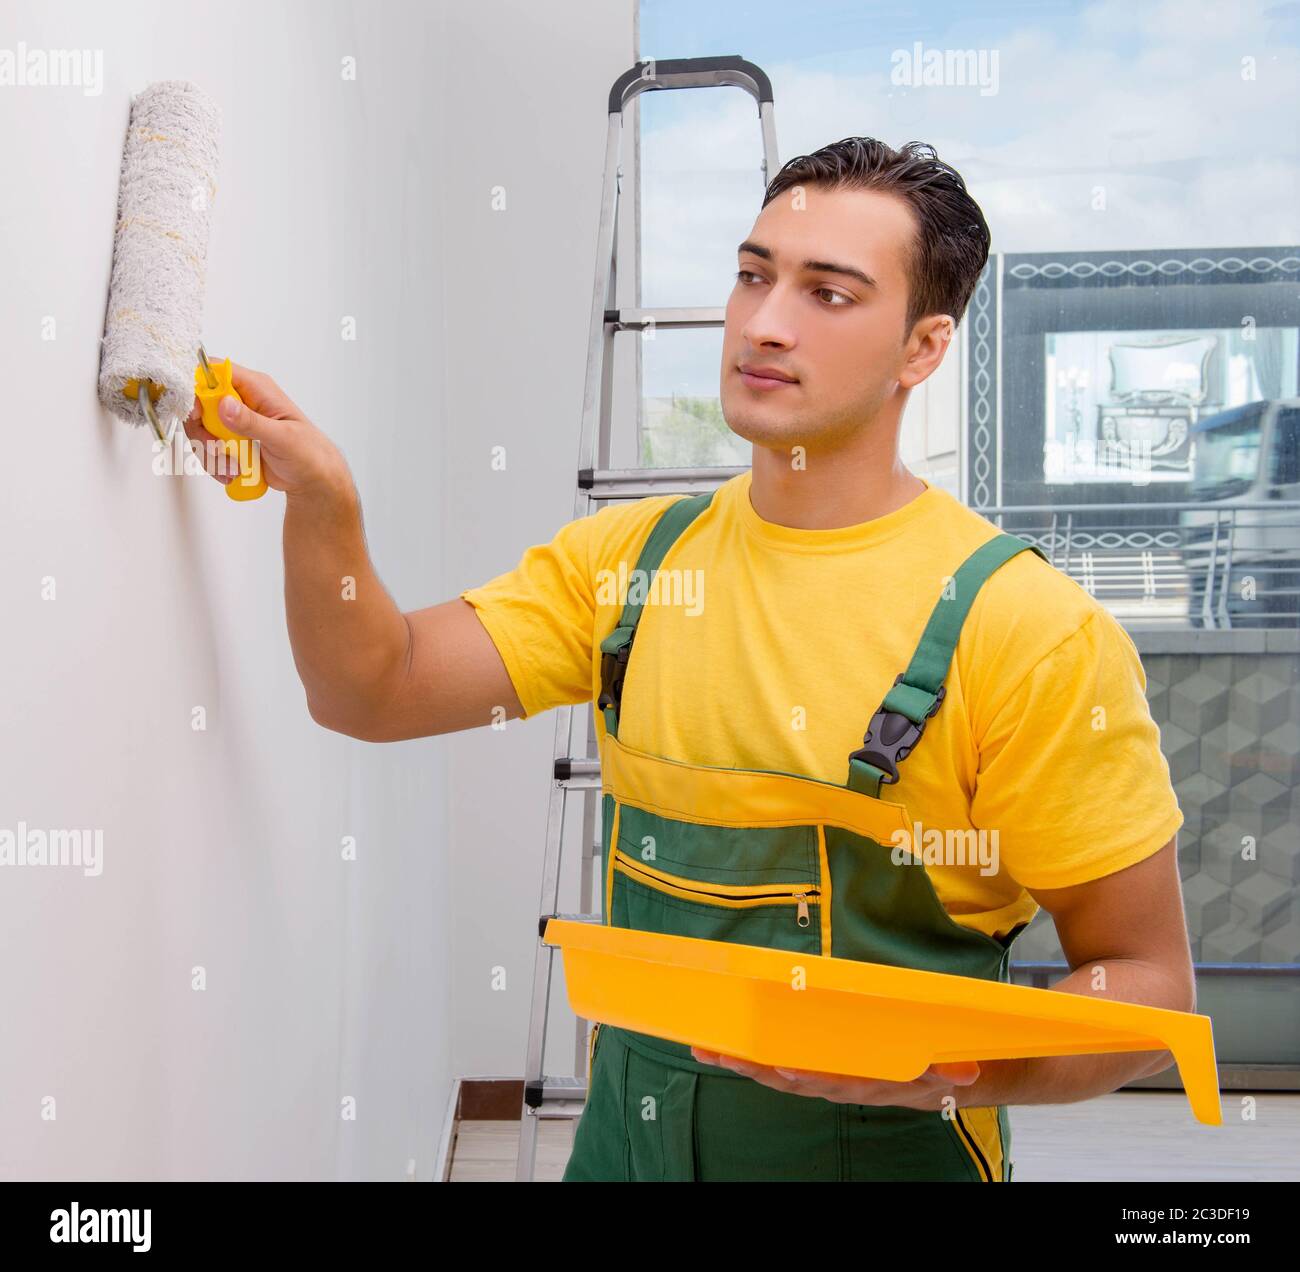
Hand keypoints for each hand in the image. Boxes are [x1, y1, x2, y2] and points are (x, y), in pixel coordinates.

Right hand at [182, 361, 353, 501]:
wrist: (312, 478)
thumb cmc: (308, 453)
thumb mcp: (283, 437)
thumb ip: (252, 422)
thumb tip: (225, 404)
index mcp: (256, 388)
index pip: (214, 372)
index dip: (198, 389)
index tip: (197, 415)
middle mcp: (242, 400)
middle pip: (200, 404)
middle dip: (203, 432)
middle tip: (218, 450)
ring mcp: (234, 421)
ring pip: (201, 429)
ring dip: (211, 453)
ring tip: (234, 469)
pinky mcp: (231, 440)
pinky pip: (208, 448)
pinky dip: (215, 464)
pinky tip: (232, 473)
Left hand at [689, 1046, 980, 1109]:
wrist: (936, 1080)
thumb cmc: (931, 1067)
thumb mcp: (945, 1071)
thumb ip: (950, 1072)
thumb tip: (966, 1074)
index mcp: (860, 1082)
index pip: (825, 1081)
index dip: (800, 1076)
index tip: (777, 1067)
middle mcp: (834, 1083)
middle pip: (785, 1077)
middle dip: (749, 1066)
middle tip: (715, 1052)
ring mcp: (822, 1076)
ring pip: (774, 1071)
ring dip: (740, 1061)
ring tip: (704, 1047)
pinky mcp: (815, 1066)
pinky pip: (778, 1062)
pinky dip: (750, 1056)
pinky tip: (723, 1047)